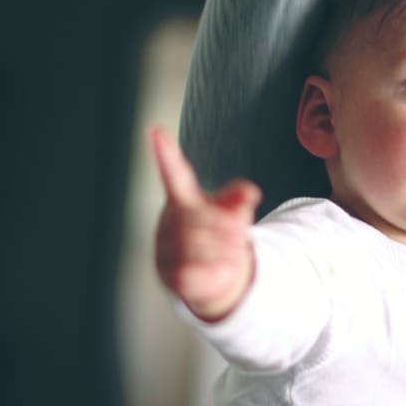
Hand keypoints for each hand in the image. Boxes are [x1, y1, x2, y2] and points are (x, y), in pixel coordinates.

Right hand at [151, 126, 261, 321]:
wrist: (212, 274)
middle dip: (223, 225)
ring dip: (222, 248)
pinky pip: (190, 272)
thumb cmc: (221, 233)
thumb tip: (251, 192)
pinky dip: (214, 270)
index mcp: (183, 198)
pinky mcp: (168, 273)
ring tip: (236, 248)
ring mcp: (165, 247)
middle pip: (193, 217)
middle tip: (242, 230)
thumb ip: (241, 198)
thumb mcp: (235, 211)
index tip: (155, 130)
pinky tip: (225, 266)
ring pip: (192, 245)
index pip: (173, 173)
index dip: (165, 153)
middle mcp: (169, 220)